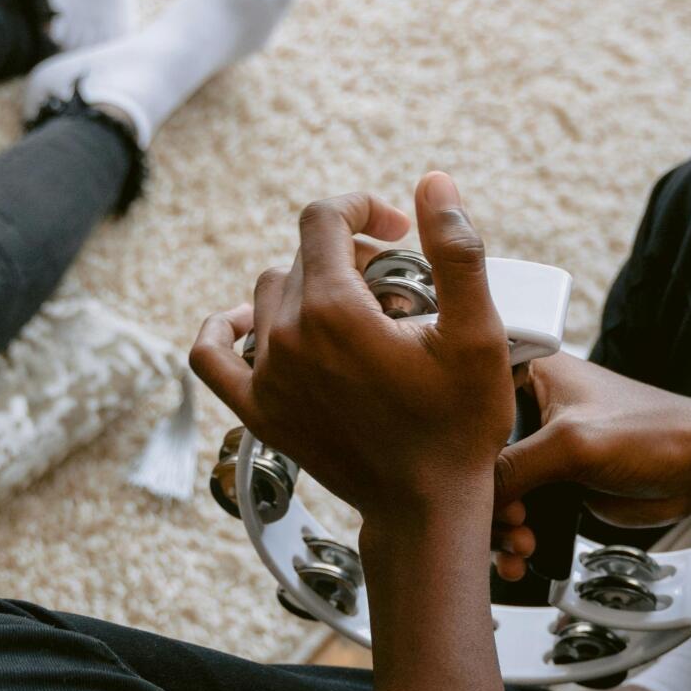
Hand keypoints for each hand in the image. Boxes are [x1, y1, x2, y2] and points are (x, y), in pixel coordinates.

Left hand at [191, 174, 512, 528]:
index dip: (363, 208)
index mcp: (333, 309)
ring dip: (310, 289)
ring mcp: (265, 376)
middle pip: (303, 257)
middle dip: (351, 256)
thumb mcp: (478, 332)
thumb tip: (432, 183)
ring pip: (268, 295)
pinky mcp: (258, 410)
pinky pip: (212, 353)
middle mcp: (286, 337)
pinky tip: (256, 324)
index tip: (399, 231)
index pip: (324, 218)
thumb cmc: (459, 422)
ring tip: (357, 315)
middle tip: (398, 288)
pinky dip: (225, 329)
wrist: (426, 507)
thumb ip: (455, 250)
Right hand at [489, 356, 690, 579]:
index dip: (461, 446)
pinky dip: (516, 538)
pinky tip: (523, 557)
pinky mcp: (557, 483)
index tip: (467, 481)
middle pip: (478, 458)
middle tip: (509, 524)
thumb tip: (469, 497)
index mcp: (531, 374)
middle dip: (486, 501)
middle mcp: (532, 409)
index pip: (469, 404)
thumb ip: (514, 468)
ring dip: (501, 528)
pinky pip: (520, 513)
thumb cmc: (654, 434)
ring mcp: (544, 450)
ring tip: (522, 545)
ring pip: (496, 493)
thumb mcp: (572, 445)